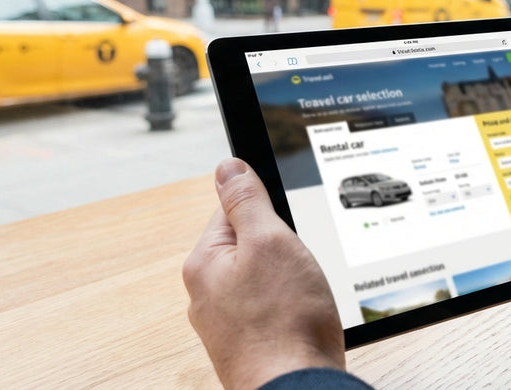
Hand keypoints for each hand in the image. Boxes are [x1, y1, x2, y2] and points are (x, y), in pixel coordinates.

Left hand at [183, 158, 344, 389]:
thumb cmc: (285, 323)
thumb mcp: (270, 241)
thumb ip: (247, 201)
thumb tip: (227, 166)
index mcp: (204, 264)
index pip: (232, 211)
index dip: (269, 214)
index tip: (288, 227)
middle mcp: (209, 295)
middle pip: (253, 247)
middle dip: (285, 251)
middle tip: (300, 267)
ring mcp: (230, 324)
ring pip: (268, 281)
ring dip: (292, 283)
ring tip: (304, 298)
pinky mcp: (252, 344)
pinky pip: (275, 310)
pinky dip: (295, 310)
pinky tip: (306, 320)